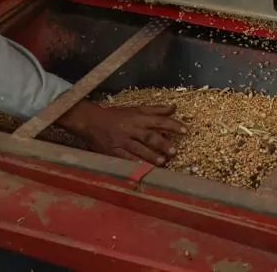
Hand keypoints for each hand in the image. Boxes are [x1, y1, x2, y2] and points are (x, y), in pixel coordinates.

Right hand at [56, 99, 185, 164]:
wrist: (91, 121)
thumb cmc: (116, 115)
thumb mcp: (136, 109)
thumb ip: (155, 110)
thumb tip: (174, 107)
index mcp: (138, 117)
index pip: (159, 121)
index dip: (172, 125)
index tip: (185, 130)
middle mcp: (131, 129)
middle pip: (149, 136)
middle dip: (163, 143)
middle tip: (174, 151)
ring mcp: (122, 141)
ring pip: (138, 149)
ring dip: (151, 156)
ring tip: (163, 162)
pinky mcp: (113, 151)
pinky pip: (126, 158)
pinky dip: (135, 163)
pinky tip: (144, 168)